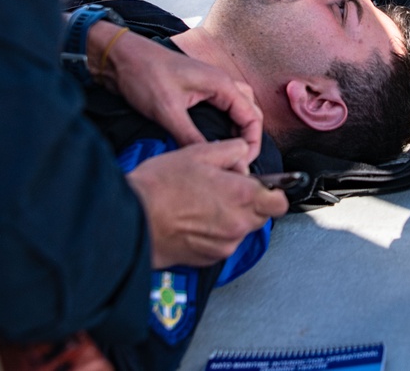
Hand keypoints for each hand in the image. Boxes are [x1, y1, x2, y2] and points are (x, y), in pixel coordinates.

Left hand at [90, 25, 263, 152]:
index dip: (251, 143)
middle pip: (250, 112)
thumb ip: (191, 137)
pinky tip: (214, 139)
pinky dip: (225, 124)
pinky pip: (222, 108)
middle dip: (249, 138)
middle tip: (239, 163)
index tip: (243, 165)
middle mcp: (220, 83)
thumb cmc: (143, 75)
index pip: (252, 118)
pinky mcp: (196, 90)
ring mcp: (209, 85)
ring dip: (239, 130)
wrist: (119, 57)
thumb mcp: (167, 111)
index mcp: (221, 84)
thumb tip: (211, 160)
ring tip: (231, 153)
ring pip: (237, 109)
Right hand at [127, 139, 288, 267]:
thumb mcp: (198, 152)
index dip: (274, 191)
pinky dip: (213, 233)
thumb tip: (242, 154)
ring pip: (240, 229)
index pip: (280, 201)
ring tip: (201, 203)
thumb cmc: (159, 188)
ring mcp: (224, 245)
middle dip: (249, 202)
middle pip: (260, 215)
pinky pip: (221, 243)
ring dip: (229, 217)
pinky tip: (192, 219)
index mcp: (241, 196)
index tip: (263, 185)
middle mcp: (237, 224)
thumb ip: (231, 150)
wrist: (130, 221)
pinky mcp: (208, 259)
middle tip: (223, 188)